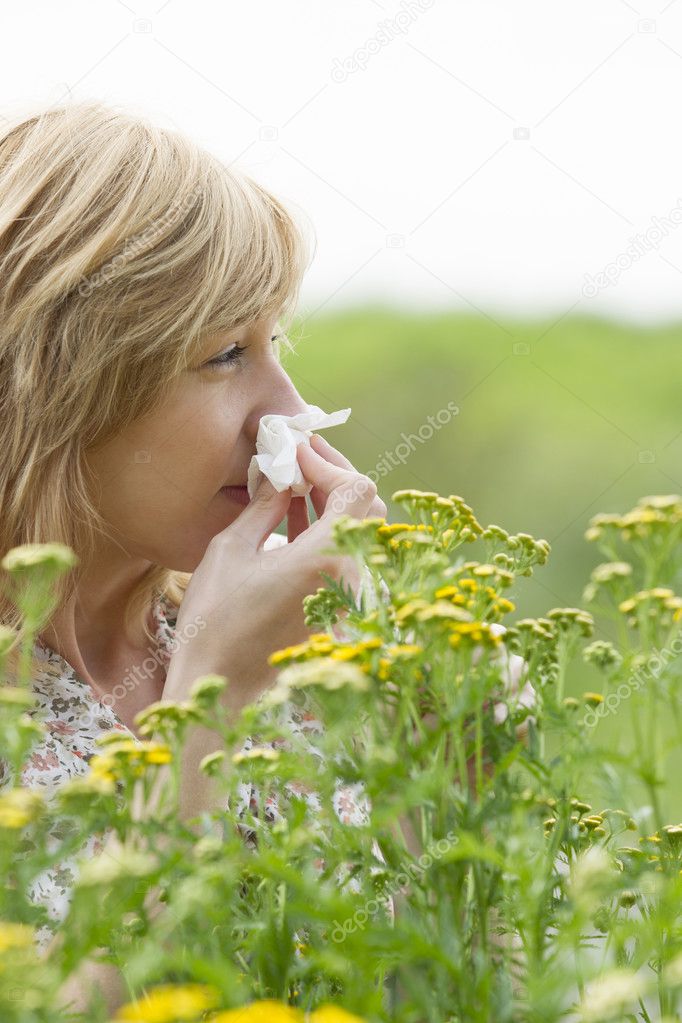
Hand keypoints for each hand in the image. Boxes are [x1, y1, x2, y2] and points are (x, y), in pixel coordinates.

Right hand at [163, 442, 384, 704]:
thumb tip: (280, 473)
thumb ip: (264, 506)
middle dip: (333, 476)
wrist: (220, 687)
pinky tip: (292, 515)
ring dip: (329, 501)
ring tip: (291, 481)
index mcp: (327, 557)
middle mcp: (349, 576)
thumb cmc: (216, 621)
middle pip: (365, 507)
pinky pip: (343, 555)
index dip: (328, 462)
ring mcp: (347, 595)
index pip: (356, 489)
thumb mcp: (232, 550)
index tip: (295, 451)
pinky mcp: (336, 608)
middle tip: (298, 459)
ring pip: (357, 530)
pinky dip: (325, 529)